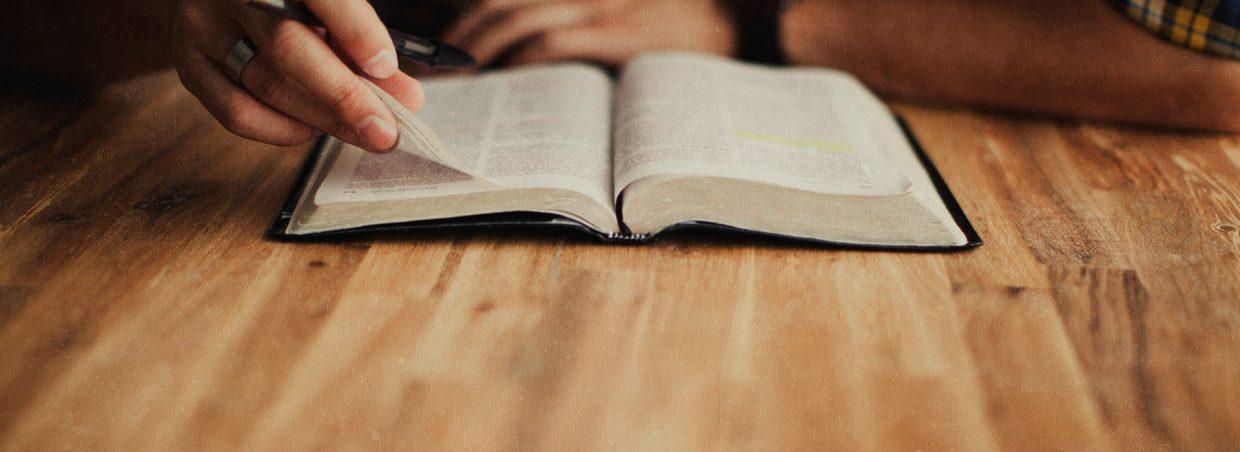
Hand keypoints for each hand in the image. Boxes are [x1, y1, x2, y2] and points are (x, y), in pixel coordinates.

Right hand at [171, 0, 424, 151]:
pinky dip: (282, 130)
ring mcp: (202, 26)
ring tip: (366, 133)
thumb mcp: (325, 1)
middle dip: (345, 98)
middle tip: (386, 131)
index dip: (355, 30)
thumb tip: (405, 98)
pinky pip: (236, 112)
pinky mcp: (188, 63)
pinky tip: (313, 130)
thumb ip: (361, 36)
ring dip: (325, 120)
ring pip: (267, 86)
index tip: (385, 66)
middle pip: (289, 49)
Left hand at [443, 0, 735, 67]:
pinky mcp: (615, 34)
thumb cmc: (691, 20)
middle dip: (465, 34)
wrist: (747, 20)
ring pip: (518, 19)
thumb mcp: (630, 13)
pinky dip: (519, 60)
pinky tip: (503, 80)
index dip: (477, 14)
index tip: (450, 40)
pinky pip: (551, 44)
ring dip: (481, 50)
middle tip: (441, 67)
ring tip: (460, 80)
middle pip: (505, 2)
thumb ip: (586, 18)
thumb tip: (537, 53)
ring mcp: (600, 6)